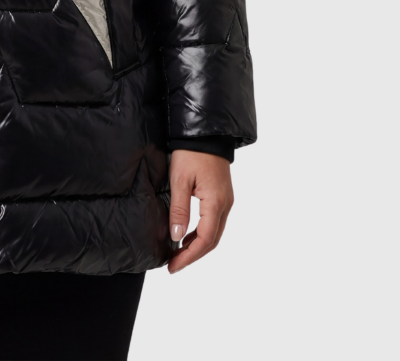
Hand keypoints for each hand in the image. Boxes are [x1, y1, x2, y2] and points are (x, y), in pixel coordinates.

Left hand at [167, 149, 233, 273]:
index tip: (173, 265)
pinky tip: (188, 235)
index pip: (205, 240)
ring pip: (214, 232)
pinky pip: (215, 222)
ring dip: (198, 246)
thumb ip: (179, 209)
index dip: (189, 256)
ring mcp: (226, 201)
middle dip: (193, 255)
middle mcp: (226, 205)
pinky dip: (202, 233)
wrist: (206, 133)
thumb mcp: (180, 180)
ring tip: (178, 253)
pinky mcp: (223, 196)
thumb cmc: (191, 153)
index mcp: (216, 203)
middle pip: (212, 240)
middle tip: (174, 264)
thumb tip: (177, 236)